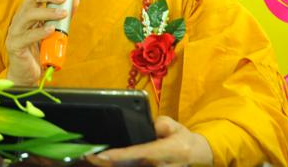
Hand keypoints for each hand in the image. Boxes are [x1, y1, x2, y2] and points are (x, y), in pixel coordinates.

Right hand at [6, 0, 68, 85]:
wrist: (27, 76)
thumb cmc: (39, 52)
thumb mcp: (55, 31)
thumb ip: (63, 16)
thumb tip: (75, 0)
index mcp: (29, 13)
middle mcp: (20, 19)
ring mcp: (15, 31)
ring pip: (27, 14)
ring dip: (46, 11)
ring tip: (62, 12)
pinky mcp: (14, 45)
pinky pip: (27, 36)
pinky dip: (40, 32)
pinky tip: (51, 30)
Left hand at [87, 116, 212, 166]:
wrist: (198, 159)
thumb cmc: (183, 141)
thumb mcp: (174, 127)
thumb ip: (159, 124)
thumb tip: (146, 126)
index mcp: (164, 152)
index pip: (136, 154)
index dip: (117, 156)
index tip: (99, 156)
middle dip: (107, 164)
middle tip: (88, 156)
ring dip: (113, 166)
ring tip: (94, 159)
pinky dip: (121, 166)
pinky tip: (107, 162)